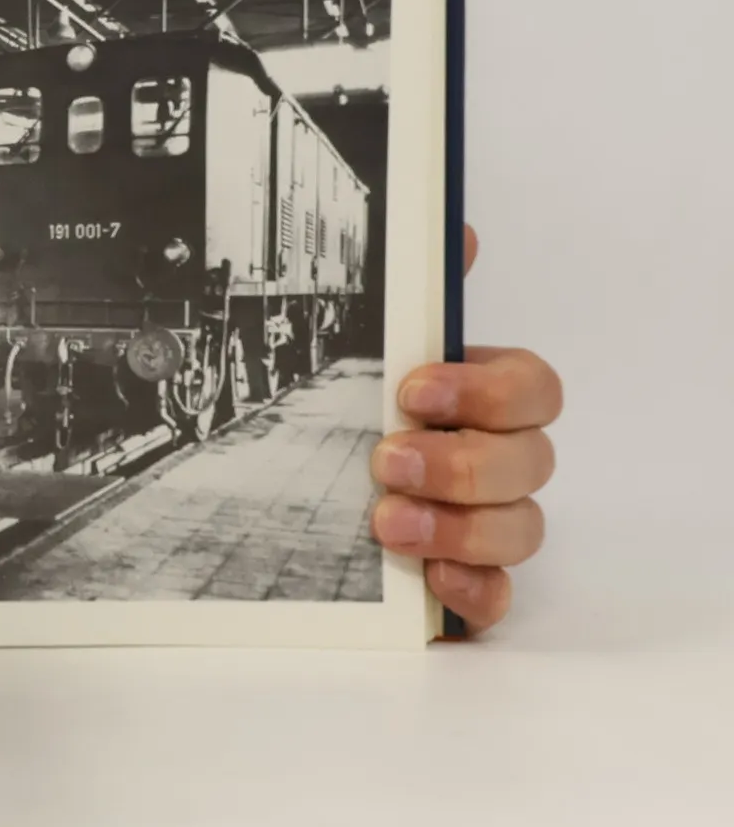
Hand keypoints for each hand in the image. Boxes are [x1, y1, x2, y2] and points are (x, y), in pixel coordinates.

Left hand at [370, 227, 561, 630]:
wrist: (291, 487)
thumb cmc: (352, 408)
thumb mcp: (368, 346)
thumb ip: (414, 293)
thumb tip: (455, 229)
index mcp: (484, 397)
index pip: (534, 388)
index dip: (486, 391)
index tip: (413, 391)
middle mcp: (498, 458)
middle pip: (531, 462)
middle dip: (463, 462)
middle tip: (389, 462)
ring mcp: (488, 522)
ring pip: (522, 529)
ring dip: (461, 526)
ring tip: (388, 522)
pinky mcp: (465, 580)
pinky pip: (498, 597)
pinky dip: (472, 591)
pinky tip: (431, 579)